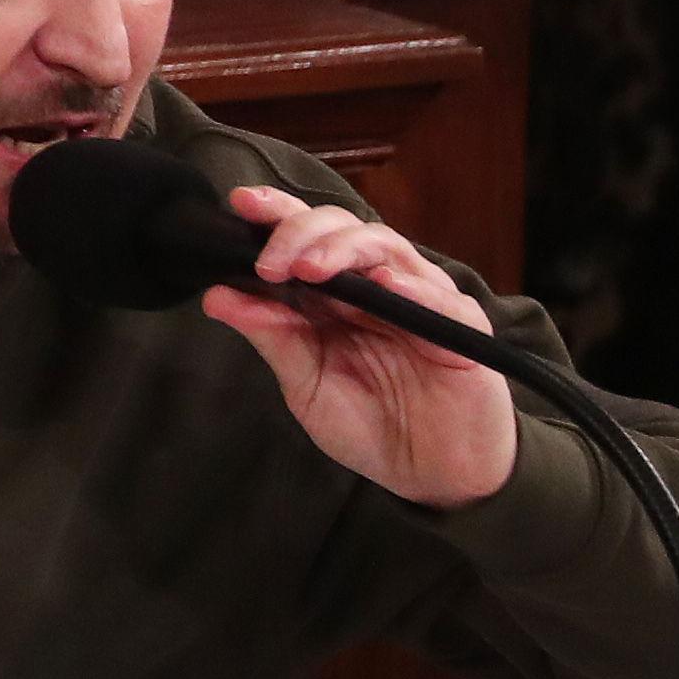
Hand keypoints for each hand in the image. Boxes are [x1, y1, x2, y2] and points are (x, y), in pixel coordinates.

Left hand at [199, 183, 519, 509]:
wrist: (430, 474)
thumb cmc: (370, 422)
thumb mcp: (306, 381)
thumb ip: (271, 336)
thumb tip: (216, 295)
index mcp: (335, 291)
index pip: (306, 235)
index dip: (276, 214)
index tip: (241, 204)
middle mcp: (377, 284)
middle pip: (342, 228)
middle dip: (300, 232)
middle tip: (270, 262)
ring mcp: (421, 300)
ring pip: (387, 246)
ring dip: (343, 249)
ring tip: (311, 267)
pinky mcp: (462, 330)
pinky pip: (441, 298)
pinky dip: (412, 288)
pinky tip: (384, 285)